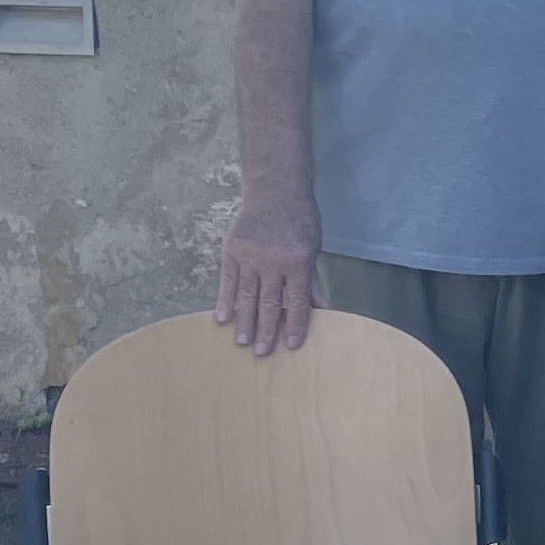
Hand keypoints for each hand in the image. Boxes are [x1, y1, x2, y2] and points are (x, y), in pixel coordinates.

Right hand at [213, 199, 319, 356]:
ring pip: (247, 296)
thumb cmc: (300, 221)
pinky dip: (225, 300)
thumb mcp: (313, 250)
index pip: (296, 302)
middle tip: (262, 353)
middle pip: (269, 303)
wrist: (276, 191)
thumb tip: (321, 310)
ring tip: (242, 342)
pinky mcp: (232, 251)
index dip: (295, 325)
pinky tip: (223, 318)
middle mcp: (273, 262)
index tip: (291, 345)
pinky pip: (228, 281)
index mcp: (298, 263)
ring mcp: (250, 257)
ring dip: (244, 321)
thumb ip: (311, 281)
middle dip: (266, 330)